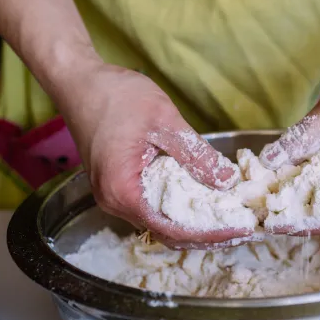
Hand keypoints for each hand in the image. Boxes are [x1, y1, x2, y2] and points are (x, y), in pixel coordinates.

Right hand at [54, 62, 250, 245]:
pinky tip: (202, 204)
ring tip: (227, 220)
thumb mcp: (164, 120)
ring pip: (161, 225)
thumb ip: (196, 154)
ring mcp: (114, 197)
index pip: (173, 230)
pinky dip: (179, 212)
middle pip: (168, 235)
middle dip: (207, 236)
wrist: (79, 83)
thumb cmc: (115, 97)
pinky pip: (153, 210)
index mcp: (122, 191)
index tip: (240, 231)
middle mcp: (114, 203)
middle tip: (240, 229)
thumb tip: (227, 181)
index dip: (210, 234)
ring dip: (194, 226)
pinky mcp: (119, 188)